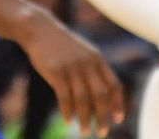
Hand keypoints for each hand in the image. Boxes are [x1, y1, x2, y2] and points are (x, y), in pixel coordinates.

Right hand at [18, 12, 125, 136]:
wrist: (40, 29)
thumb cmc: (63, 46)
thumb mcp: (84, 53)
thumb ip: (94, 71)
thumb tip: (102, 98)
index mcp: (98, 60)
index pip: (114, 85)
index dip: (118, 104)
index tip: (118, 120)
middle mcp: (87, 64)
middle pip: (100, 96)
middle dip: (103, 117)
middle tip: (101, 133)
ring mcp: (71, 67)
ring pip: (83, 99)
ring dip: (85, 119)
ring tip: (84, 132)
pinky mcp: (56, 72)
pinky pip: (64, 96)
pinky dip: (67, 111)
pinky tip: (68, 120)